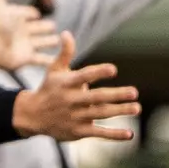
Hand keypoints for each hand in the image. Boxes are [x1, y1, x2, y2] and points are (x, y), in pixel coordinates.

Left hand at [0, 0, 57, 71]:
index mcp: (15, 18)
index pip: (26, 13)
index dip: (31, 13)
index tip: (37, 13)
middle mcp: (21, 31)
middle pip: (36, 28)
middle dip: (44, 27)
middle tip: (53, 26)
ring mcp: (25, 45)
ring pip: (41, 42)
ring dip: (49, 41)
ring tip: (60, 40)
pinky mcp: (27, 57)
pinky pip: (41, 59)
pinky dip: (50, 60)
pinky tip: (59, 59)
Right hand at [10, 33, 139, 140]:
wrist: (32, 116)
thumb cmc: (48, 89)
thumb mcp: (53, 70)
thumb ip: (65, 53)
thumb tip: (66, 33)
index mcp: (67, 83)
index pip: (84, 76)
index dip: (98, 72)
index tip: (113, 69)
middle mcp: (71, 100)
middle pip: (97, 98)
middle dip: (116, 95)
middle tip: (134, 92)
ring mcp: (75, 117)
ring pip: (101, 114)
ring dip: (119, 111)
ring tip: (136, 107)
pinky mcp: (78, 131)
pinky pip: (99, 133)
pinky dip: (114, 135)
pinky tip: (129, 134)